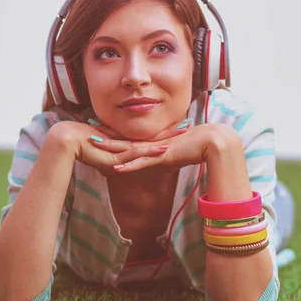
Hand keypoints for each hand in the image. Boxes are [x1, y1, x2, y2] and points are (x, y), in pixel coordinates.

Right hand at [45, 118, 190, 176]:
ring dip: (167, 138)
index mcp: (127, 141)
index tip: (179, 127)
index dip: (164, 132)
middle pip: (154, 136)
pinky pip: (137, 153)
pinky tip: (164, 151)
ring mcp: (123, 146)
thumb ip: (114, 160)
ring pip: (149, 143)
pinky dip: (151, 152)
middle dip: (172, 132)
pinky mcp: (117, 153)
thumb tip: (119, 167)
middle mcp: (127, 141)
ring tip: (183, 133)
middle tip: (189, 124)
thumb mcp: (104, 155)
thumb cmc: (82, 148)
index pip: (150, 137)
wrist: (67, 140)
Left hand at [91, 123, 242, 172]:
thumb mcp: (177, 152)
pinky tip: (117, 168)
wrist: (212, 141)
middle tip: (89, 134)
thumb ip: (167, 156)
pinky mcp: (163, 156)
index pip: (130, 139)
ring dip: (112, 148)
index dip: (115, 136)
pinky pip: (143, 162)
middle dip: (107, 138)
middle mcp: (153, 144)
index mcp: (154, 142)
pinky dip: (130, 165)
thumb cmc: (198, 145)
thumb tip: (161, 160)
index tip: (100, 133)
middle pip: (125, 141)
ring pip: (130, 150)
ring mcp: (157, 149)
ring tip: (95, 146)